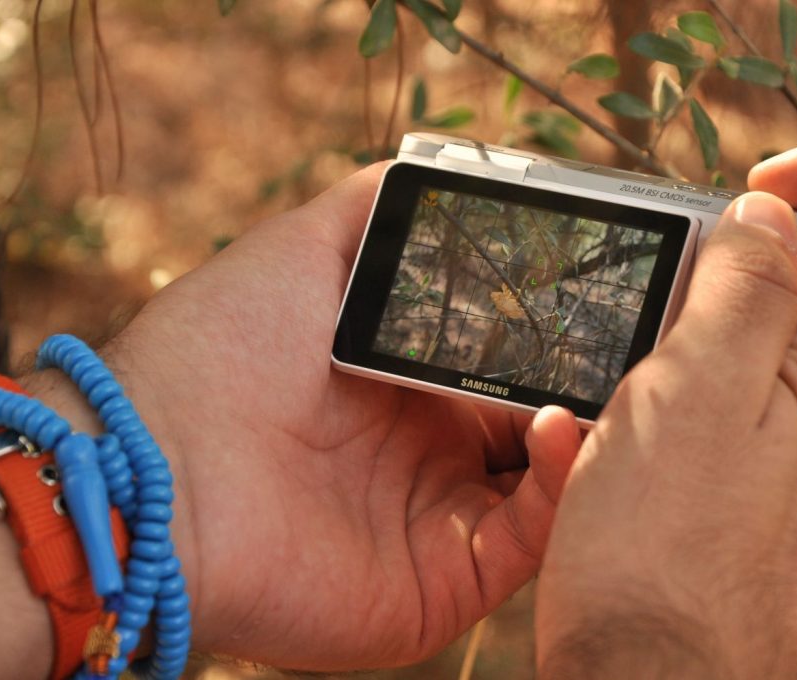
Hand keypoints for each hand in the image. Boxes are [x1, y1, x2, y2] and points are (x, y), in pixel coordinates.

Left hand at [54, 163, 578, 669]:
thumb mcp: (301, 251)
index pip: (517, 364)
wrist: (152, 466)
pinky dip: (560, 487)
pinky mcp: (444, 582)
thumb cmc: (218, 348)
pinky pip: (528, 541)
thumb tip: (445, 172)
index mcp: (414, 388)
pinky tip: (561, 426)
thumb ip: (377, 210)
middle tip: (643, 340)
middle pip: (546, 423)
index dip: (565, 334)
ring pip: (555, 487)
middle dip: (597, 385)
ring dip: (595, 435)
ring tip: (623, 380)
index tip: (612, 295)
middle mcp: (435, 456)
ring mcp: (443, 522)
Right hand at [534, 135, 796, 677]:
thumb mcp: (691, 393)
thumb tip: (770, 219)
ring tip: (646, 348)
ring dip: (729, 319)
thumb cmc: (660, 552)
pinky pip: (756, 419)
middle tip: (703, 255)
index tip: (761, 187)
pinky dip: (701, 392)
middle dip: (790, 239)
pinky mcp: (773, 506)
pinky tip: (620, 427)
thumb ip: (743, 293)